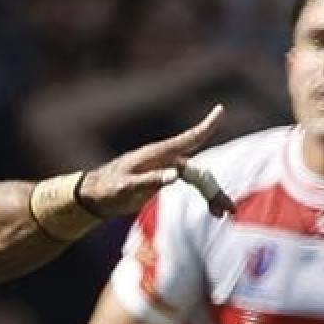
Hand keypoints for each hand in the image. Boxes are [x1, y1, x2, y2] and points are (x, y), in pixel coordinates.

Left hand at [78, 105, 230, 217]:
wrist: (96, 194)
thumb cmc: (108, 189)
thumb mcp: (127, 187)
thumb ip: (151, 180)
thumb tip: (176, 175)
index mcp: (158, 155)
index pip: (188, 139)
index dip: (206, 126)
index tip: (220, 110)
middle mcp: (166, 159)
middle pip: (199, 171)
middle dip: (214, 188)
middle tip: (228, 210)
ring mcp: (167, 169)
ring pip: (198, 179)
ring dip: (212, 194)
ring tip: (223, 213)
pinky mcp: (165, 179)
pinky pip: (192, 185)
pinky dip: (204, 196)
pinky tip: (213, 211)